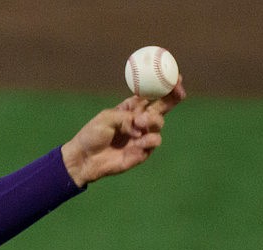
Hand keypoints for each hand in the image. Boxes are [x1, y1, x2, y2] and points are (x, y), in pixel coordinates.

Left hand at [61, 78, 185, 186]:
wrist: (83, 159)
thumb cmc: (91, 135)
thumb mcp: (106, 118)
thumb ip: (126, 117)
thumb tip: (140, 122)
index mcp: (131, 108)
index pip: (152, 94)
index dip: (165, 86)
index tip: (176, 77)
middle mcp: (140, 120)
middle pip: (163, 107)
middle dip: (173, 97)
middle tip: (178, 91)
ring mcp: (142, 136)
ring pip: (159, 124)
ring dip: (152, 121)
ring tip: (138, 123)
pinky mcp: (142, 151)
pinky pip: (154, 142)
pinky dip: (148, 139)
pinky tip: (137, 142)